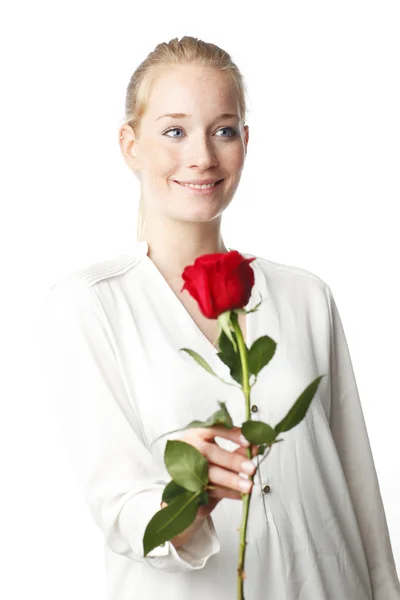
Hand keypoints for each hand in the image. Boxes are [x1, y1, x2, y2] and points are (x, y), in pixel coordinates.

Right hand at [160, 426, 257, 546]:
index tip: (248, 442)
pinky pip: (208, 491)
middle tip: (251, 468)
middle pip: (210, 453)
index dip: (231, 435)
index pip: (214, 429)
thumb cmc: (203, 461)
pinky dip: (226, 493)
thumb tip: (255, 448)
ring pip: (208, 474)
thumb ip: (236, 448)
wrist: (183, 484)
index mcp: (195, 434)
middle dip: (232, 460)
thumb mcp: (218, 450)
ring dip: (231, 480)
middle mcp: (188, 449)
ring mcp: (184, 468)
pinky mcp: (186, 488)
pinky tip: (239, 494)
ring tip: (248, 486)